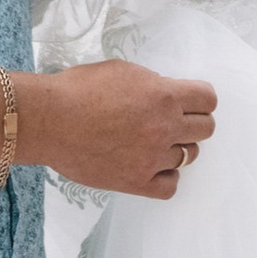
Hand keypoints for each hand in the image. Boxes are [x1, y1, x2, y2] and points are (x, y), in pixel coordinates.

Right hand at [29, 57, 217, 201]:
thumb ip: (152, 83)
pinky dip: (166, 176)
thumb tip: (166, 94)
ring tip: (154, 142)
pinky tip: (152, 166)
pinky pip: (171, 185)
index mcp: (163, 95)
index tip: (191, 101)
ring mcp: (152, 157)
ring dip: (176, 147)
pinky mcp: (136, 181)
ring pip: (189, 156)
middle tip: (174, 121)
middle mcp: (164, 127)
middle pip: (205, 128)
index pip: (208, 99)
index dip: (200, 99)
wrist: (48, 120)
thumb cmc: (78, 90)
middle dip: (192, 121)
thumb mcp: (123, 72)